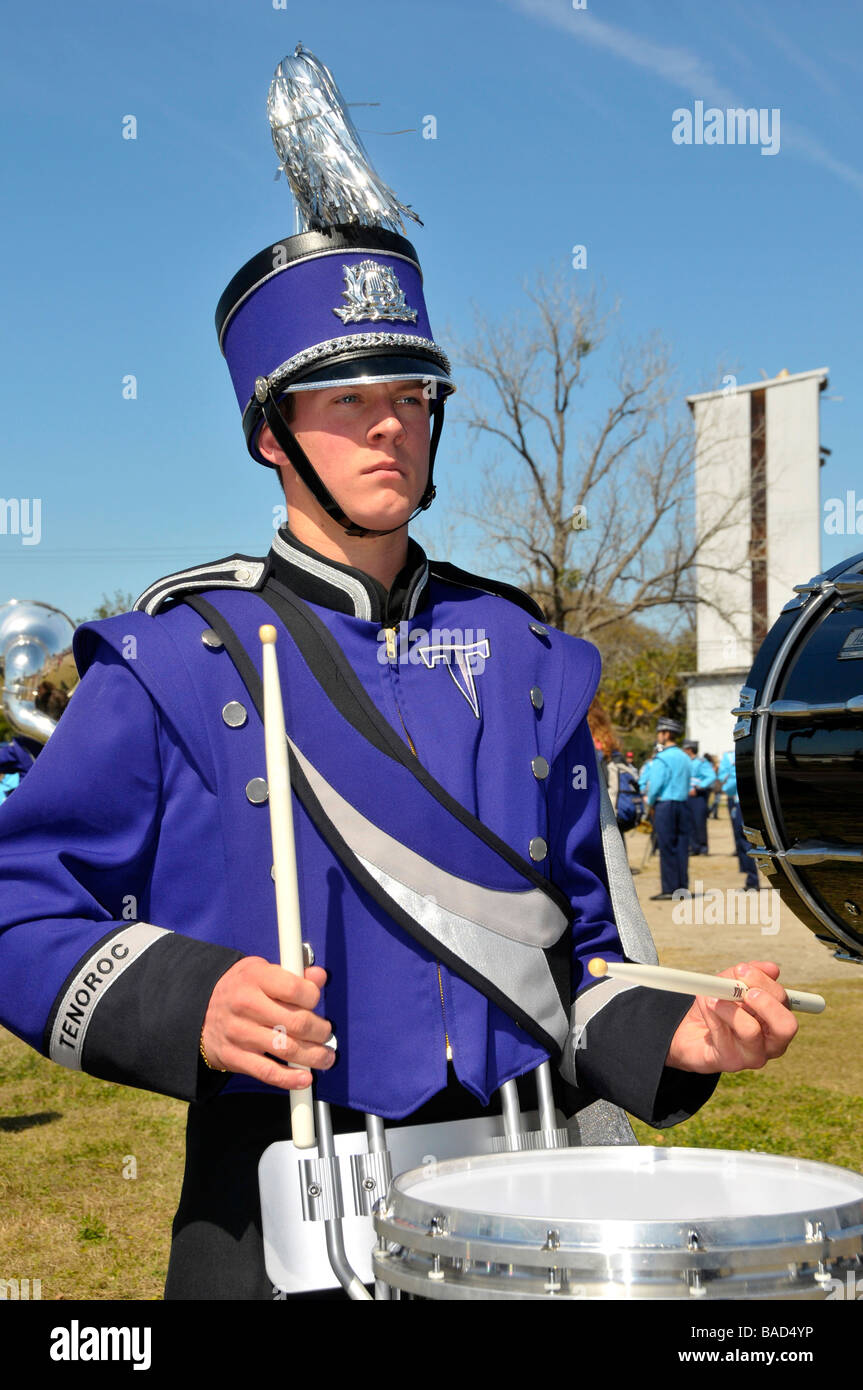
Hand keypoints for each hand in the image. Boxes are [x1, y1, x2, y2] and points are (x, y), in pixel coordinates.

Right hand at [201, 955, 334, 1089]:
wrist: (197, 1009)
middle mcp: (246, 1005)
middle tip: (326, 1033)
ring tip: (326, 1057)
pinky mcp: (234, 1057)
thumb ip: (292, 974)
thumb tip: (320, 976)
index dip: (313, 997)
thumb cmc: (239, 989)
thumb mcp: (260, 971)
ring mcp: (240, 1033)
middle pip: (295, 1022)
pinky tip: (305, 1078)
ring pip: (286, 1049)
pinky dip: (289, 1078)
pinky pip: (267, 1072)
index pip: (293, 988)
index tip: (316, 1002)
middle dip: (320, 1031)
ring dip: (314, 1056)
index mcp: (255, 978)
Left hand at [665, 961, 797, 1073]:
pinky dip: (711, 1014)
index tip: (742, 970)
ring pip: (751, 1031)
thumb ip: (748, 975)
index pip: (783, 1001)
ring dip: (729, 1008)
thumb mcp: (729, 983)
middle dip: (766, 1003)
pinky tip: (705, 1004)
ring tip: (712, 998)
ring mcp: (753, 1055)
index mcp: (776, 1019)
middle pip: (786, 1026)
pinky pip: (723, 1036)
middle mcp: (772, 1041)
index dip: (764, 982)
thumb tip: (772, 968)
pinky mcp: (731, 1062)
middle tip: (745, 991)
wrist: (689, 1032)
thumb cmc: (717, 1007)